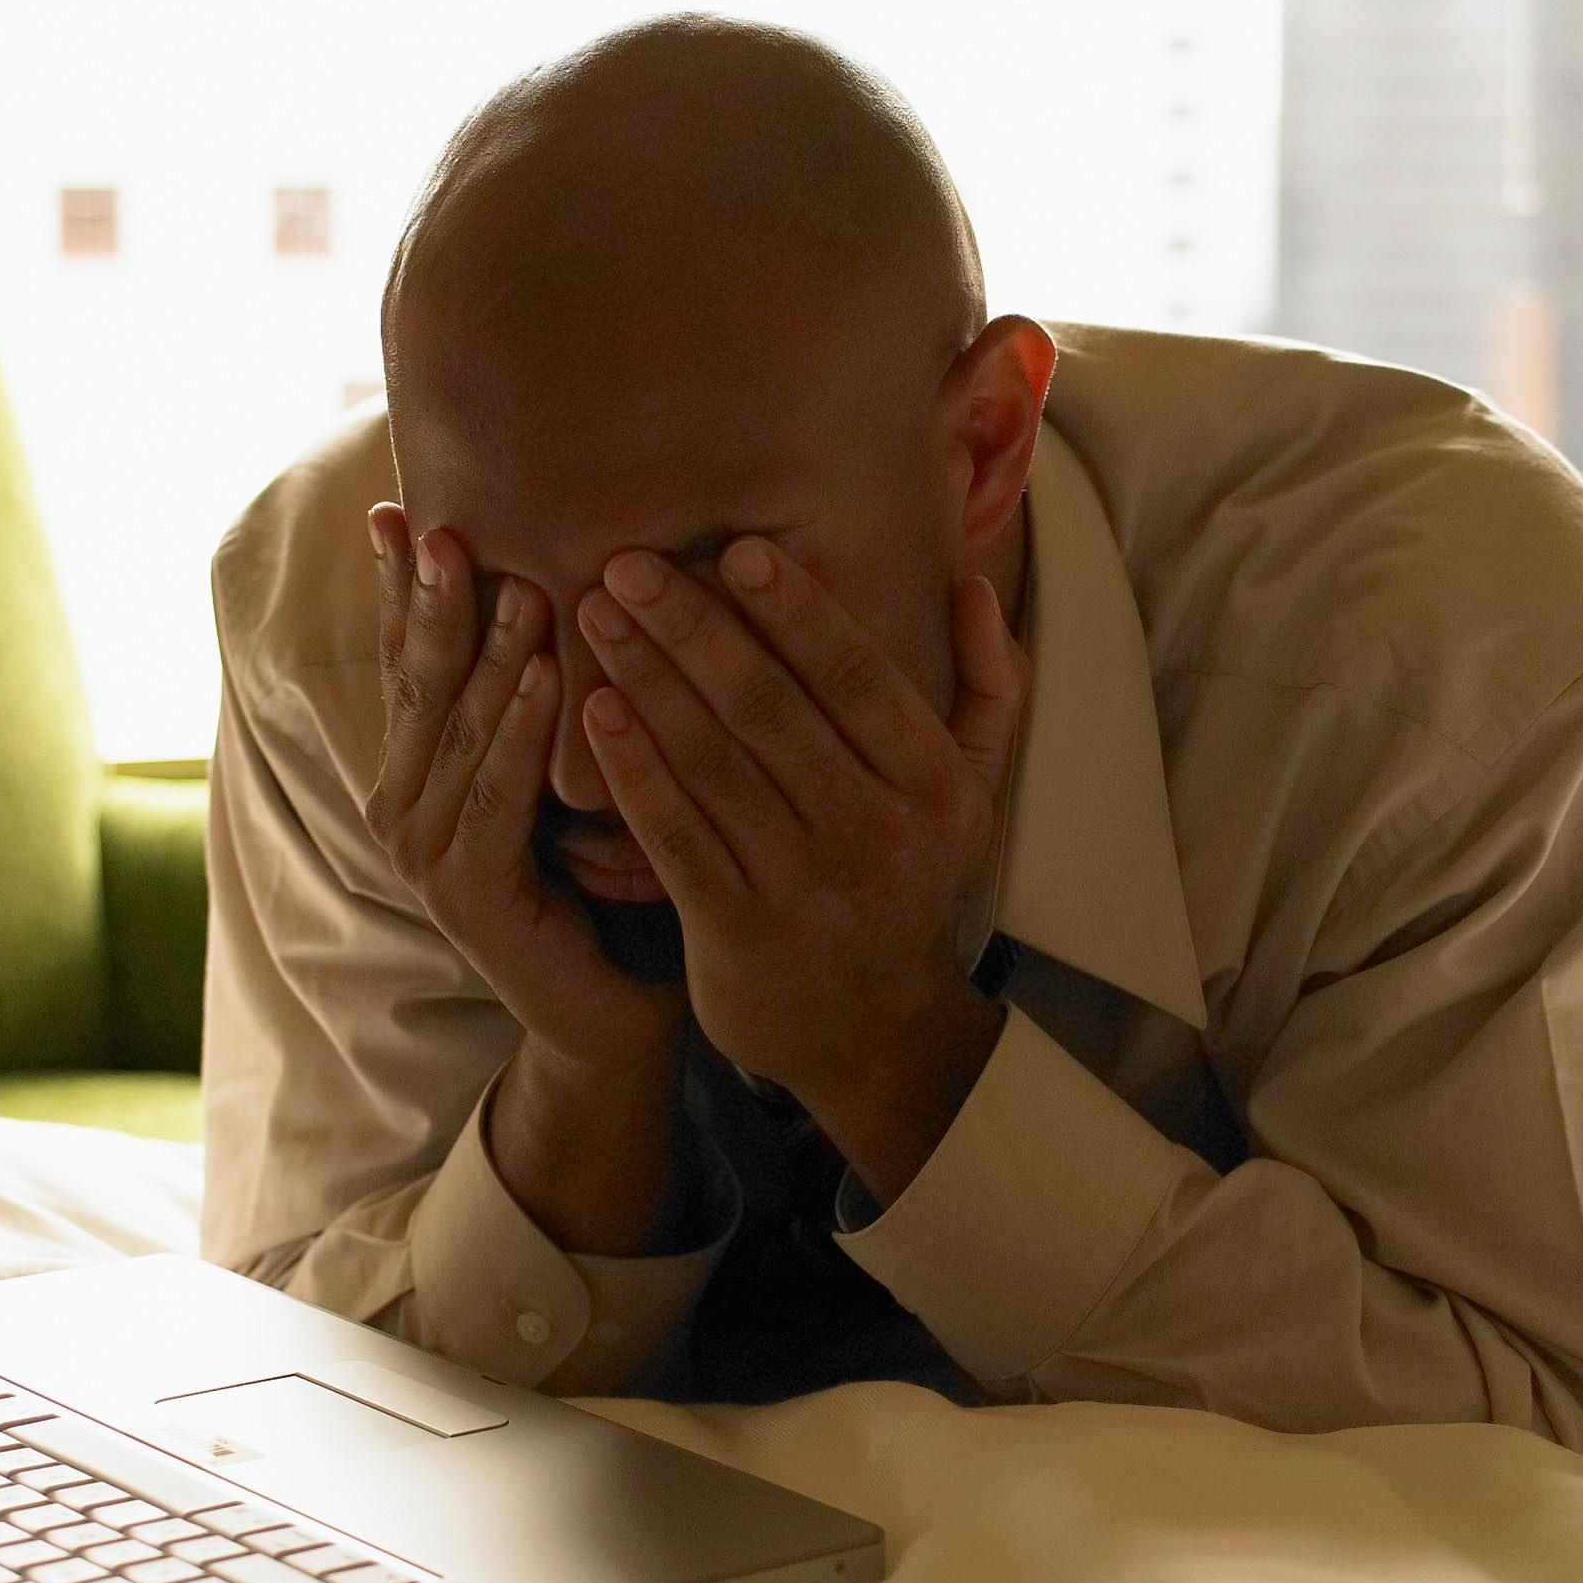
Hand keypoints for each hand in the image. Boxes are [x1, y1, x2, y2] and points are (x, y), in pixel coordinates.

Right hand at [367, 513, 689, 1255]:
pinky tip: (547, 675)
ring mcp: (428, 857)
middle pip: (417, 681)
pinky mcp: (471, 898)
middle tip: (442, 523)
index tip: (401, 503)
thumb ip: (550, 687)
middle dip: (427, 600)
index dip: (402, 585)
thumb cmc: (606, 879)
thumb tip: (571, 570)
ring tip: (504, 575)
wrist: (617, 1013)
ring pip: (454, 732)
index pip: (409, 657)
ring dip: (479, 652)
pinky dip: (519, 733)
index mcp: (421, 769)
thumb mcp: (572, 766)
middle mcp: (405, 807)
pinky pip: (494, 798)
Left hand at [577, 540, 1026, 1202]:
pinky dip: (632, 770)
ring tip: (595, 616)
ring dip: (648, 681)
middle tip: (628, 564)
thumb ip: (989, 684)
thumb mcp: (973, 790)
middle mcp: (874, 836)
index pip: (858, 680)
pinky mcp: (735, 934)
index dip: (797, 611)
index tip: (735, 549)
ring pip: (713, 765)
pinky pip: (674, 836)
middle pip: (771, 711)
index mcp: (934, 789)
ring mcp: (802, 889)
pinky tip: (593, 711)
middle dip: (694, 629)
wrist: (873, 1034)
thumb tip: (975, 584)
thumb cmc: (912, 878)